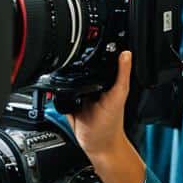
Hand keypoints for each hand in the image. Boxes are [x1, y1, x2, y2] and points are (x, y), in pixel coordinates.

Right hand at [68, 52, 145, 182]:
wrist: (99, 145)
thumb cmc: (112, 124)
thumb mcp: (119, 96)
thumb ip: (122, 75)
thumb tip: (126, 54)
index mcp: (104, 80)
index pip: (99, 60)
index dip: (95, 49)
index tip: (90, 38)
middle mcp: (90, 85)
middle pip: (79, 68)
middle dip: (73, 63)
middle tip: (70, 57)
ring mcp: (77, 94)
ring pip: (66, 80)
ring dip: (62, 77)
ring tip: (64, 77)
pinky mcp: (66, 104)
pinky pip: (58, 94)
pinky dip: (56, 92)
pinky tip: (58, 91)